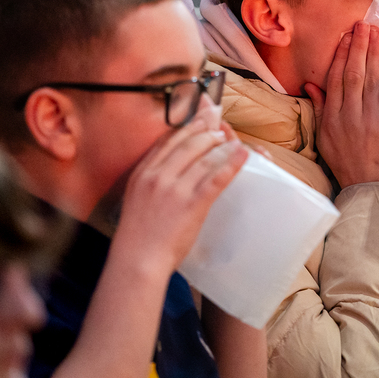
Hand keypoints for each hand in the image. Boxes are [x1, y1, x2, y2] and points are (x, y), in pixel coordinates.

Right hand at [113, 102, 247, 274]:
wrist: (137, 260)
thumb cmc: (138, 236)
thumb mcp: (135, 199)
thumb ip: (149, 182)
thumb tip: (167, 170)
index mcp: (142, 173)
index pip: (167, 142)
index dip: (186, 127)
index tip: (199, 117)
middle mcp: (158, 176)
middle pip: (188, 143)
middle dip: (206, 130)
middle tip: (219, 123)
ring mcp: (175, 189)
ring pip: (203, 157)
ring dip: (220, 144)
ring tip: (230, 138)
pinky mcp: (192, 203)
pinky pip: (217, 177)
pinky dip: (232, 163)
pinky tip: (243, 155)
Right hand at [305, 21, 378, 187]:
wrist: (372, 188)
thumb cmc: (346, 162)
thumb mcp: (325, 138)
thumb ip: (320, 108)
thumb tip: (310, 83)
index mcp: (332, 120)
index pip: (336, 80)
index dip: (341, 56)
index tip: (346, 36)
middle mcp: (350, 118)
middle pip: (354, 75)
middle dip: (358, 47)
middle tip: (363, 24)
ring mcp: (371, 122)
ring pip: (371, 81)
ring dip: (373, 53)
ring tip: (375, 32)